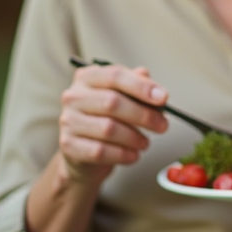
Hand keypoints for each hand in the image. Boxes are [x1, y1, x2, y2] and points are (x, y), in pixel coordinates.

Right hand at [56, 62, 168, 184]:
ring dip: (134, 137)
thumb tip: (154, 87)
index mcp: (88, 77)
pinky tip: (133, 155)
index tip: (163, 98)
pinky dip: (123, 154)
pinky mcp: (68, 145)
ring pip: (108, 129)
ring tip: (145, 143)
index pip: (115, 76)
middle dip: (144, 115)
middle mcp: (74, 96)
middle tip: (162, 126)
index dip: (142, 86)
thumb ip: (137, 87)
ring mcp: (68, 121)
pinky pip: (101, 151)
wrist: (84, 151)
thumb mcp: (123, 97)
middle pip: (112, 102)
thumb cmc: (107, 118)